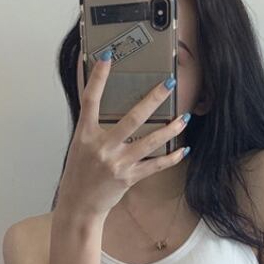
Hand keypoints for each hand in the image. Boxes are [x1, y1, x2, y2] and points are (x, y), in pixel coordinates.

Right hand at [56, 51, 189, 219]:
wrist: (79, 205)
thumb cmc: (79, 174)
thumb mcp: (79, 146)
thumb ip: (93, 127)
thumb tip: (105, 106)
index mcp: (85, 134)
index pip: (90, 100)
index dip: (98, 78)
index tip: (107, 58)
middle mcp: (102, 146)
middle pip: (133, 118)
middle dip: (153, 99)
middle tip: (169, 84)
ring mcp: (117, 162)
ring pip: (150, 142)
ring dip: (171, 129)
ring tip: (185, 117)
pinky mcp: (129, 177)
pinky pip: (155, 165)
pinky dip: (171, 158)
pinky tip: (183, 149)